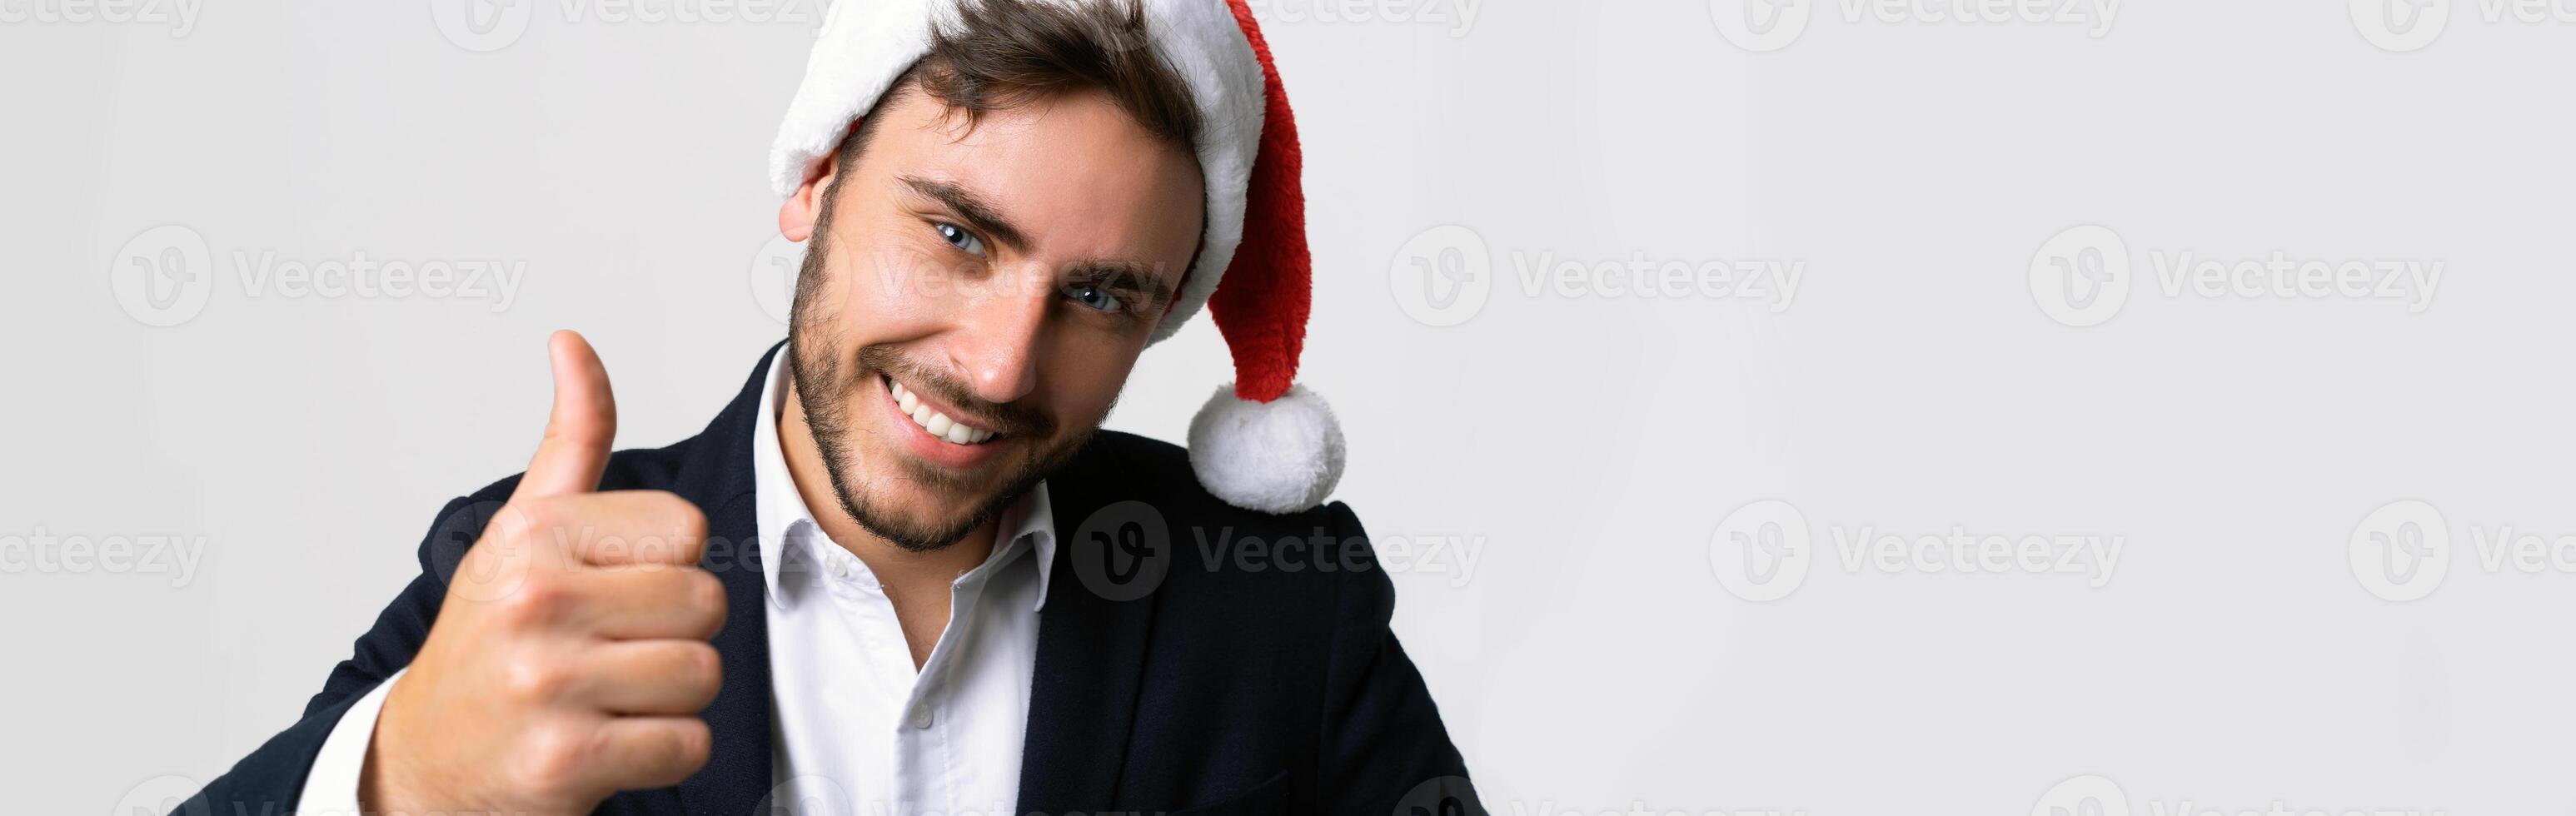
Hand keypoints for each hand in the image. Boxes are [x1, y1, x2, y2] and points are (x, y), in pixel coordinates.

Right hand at [362, 330, 725, 815]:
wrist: (424, 760)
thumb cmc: (491, 639)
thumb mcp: (523, 531)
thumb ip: (572, 439)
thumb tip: (573, 343)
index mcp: (534, 536)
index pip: (689, 530)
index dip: (666, 566)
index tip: (611, 590)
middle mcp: (534, 602)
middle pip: (707, 603)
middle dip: (676, 633)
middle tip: (612, 651)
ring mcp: (548, 684)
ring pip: (703, 674)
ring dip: (672, 697)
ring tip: (610, 696)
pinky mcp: (567, 761)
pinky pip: (688, 744)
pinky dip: (664, 752)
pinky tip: (609, 742)